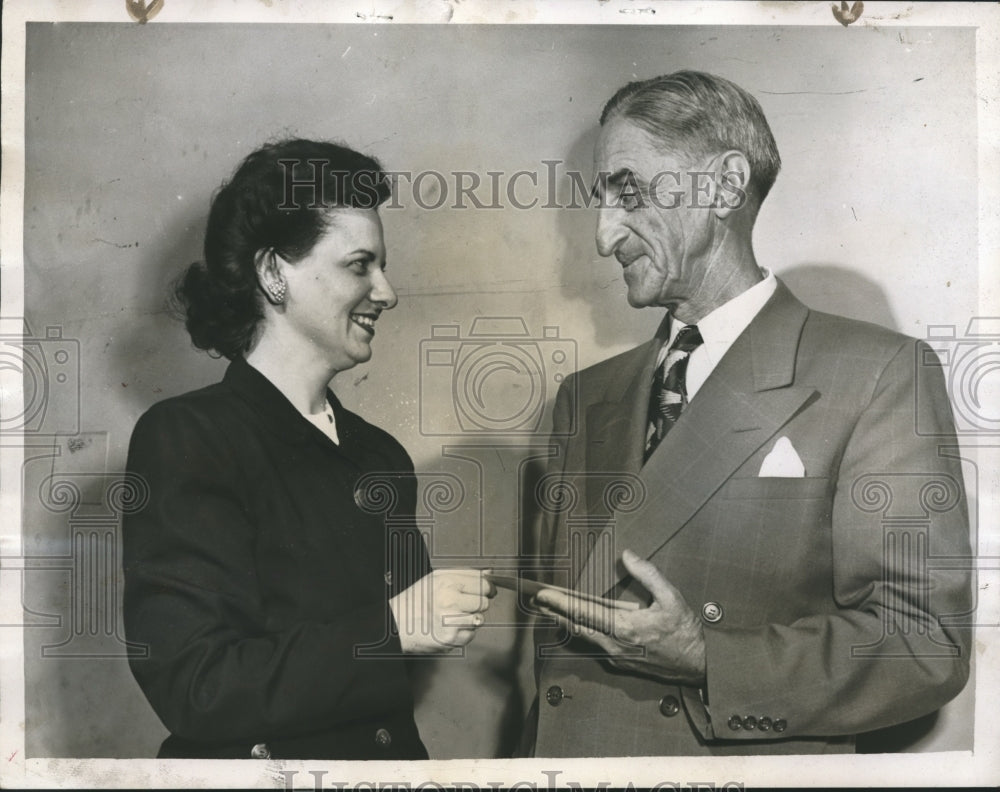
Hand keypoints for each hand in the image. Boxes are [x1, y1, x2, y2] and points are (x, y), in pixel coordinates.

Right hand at [389, 568, 495, 653]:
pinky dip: (463, 632)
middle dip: (478, 603)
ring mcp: (451, 621)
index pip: (483, 583)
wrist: (396, 622)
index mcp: (447, 582)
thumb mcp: (436, 578)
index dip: (487, 588)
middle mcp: (450, 600)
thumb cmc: (415, 600)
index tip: (487, 590)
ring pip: (479, 619)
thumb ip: (465, 574)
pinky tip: (450, 627)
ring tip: (454, 616)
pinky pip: (470, 635)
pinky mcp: (451, 639)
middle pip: (484, 602)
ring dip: (471, 619)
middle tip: (464, 604)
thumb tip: (489, 574)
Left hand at [533, 549, 705, 684]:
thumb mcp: (671, 597)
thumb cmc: (685, 631)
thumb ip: (648, 574)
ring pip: (582, 636)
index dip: (560, 602)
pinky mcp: (619, 661)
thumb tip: (628, 555)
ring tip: (548, 607)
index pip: (583, 613)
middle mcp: (614, 645)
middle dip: (554, 610)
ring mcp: (615, 655)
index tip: (542, 593)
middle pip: (575, 626)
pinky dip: (580, 630)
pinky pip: (593, 643)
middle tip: (535, 597)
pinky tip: (573, 621)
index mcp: (624, 628)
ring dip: (564, 620)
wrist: (697, 665)